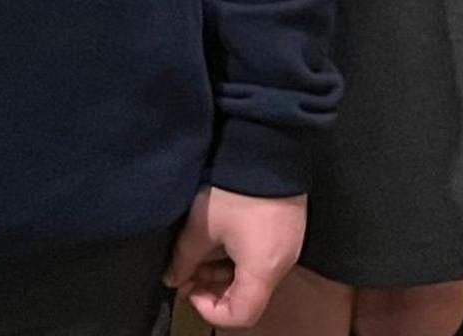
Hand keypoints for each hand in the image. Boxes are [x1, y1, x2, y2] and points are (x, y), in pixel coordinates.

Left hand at [166, 188, 305, 327]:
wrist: (267, 146)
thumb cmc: (233, 191)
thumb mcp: (201, 227)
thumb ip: (184, 260)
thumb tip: (172, 279)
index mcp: (263, 269)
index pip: (241, 315)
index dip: (211, 311)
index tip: (191, 289)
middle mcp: (282, 264)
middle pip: (249, 297)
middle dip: (213, 291)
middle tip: (189, 274)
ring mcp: (289, 246)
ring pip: (254, 277)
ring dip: (225, 274)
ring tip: (200, 255)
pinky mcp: (289, 229)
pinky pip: (263, 258)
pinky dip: (240, 259)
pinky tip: (221, 241)